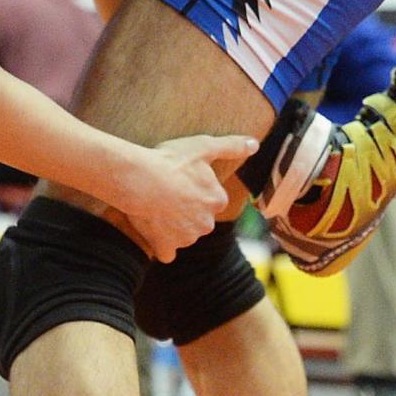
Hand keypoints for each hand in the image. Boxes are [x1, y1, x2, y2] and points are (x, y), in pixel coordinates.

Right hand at [126, 134, 257, 262]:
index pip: (212, 199)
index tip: (182, 180)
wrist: (141, 181)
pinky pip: (167, 251)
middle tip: (168, 191)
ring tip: (156, 205)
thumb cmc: (171, 162)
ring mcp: (187, 238)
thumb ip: (231, 146)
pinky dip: (161, 243)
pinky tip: (152, 228)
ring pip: (184, 234)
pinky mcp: (167, 247)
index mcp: (217, 200)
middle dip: (188, 210)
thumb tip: (255, 144)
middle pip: (200, 218)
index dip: (197, 189)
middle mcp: (207, 223)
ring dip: (173, 224)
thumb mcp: (203, 146)